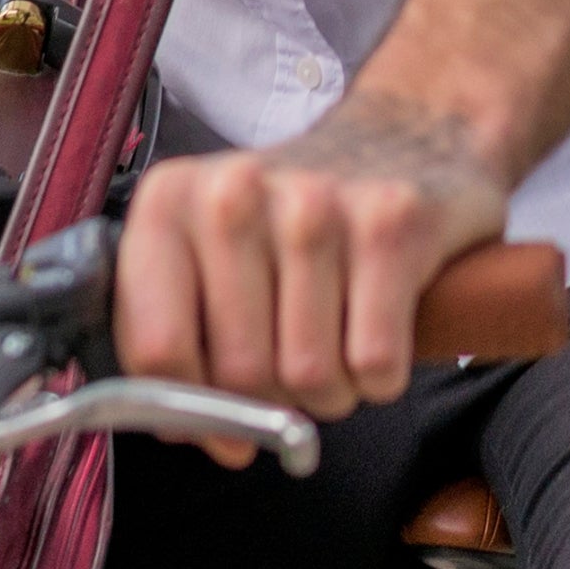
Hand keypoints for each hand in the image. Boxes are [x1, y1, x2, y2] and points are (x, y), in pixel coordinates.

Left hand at [115, 96, 510, 461]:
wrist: (412, 131)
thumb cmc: (298, 213)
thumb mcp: (214, 249)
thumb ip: (183, 336)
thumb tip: (207, 437)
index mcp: (170, 202)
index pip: (157, 348)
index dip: (189, 413)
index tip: (221, 431)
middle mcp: (234, 194)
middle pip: (239, 374)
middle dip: (274, 400)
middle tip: (294, 370)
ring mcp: (315, 205)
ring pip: (309, 377)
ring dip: (331, 391)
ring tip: (337, 345)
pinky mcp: (391, 223)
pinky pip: (373, 364)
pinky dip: (381, 376)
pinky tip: (378, 330)